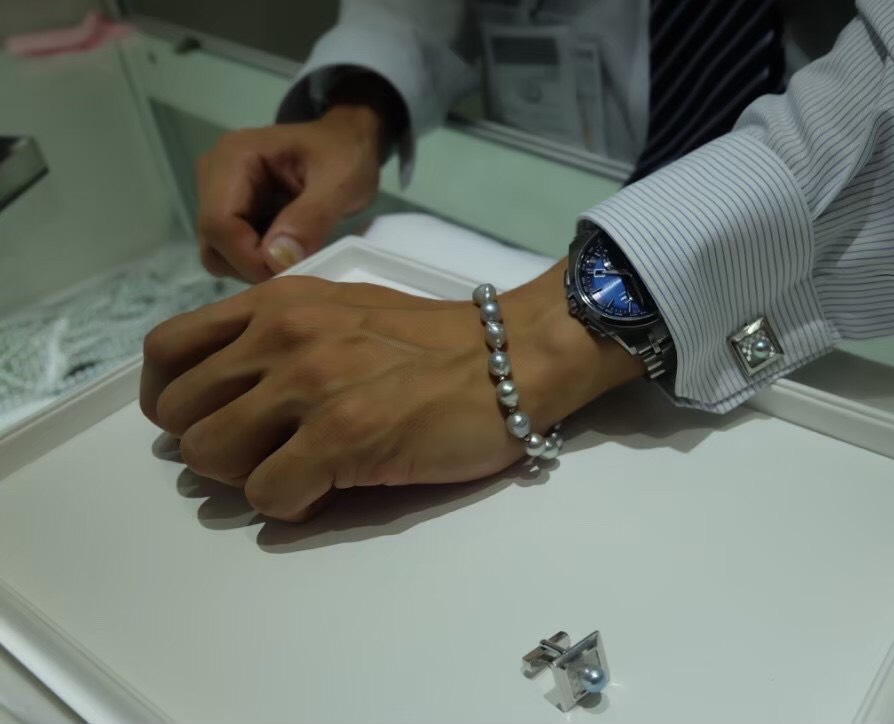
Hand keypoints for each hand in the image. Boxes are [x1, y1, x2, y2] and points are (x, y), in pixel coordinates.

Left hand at [140, 264, 643, 521]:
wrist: (512, 355)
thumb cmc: (436, 340)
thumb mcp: (343, 310)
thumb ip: (282, 334)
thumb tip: (235, 388)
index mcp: (277, 302)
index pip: (166, 349)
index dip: (170, 398)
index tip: (202, 420)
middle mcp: (281, 337)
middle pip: (179, 412)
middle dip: (209, 444)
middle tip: (257, 454)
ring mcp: (310, 387)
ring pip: (209, 455)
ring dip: (244, 477)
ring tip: (292, 471)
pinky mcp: (343, 438)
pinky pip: (267, 495)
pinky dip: (288, 505)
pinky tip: (325, 490)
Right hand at [195, 105, 382, 282]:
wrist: (346, 142)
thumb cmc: (345, 155)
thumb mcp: (341, 183)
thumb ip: (311, 218)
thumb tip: (276, 258)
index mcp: (234, 157)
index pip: (219, 223)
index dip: (250, 258)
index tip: (291, 270)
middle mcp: (213, 173)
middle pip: (213, 242)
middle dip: (252, 265)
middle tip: (298, 266)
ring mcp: (216, 192)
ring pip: (217, 251)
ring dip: (254, 265)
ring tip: (295, 255)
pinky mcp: (227, 209)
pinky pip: (230, 250)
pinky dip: (256, 260)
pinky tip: (287, 248)